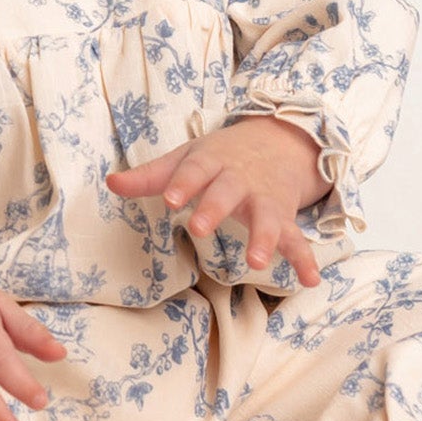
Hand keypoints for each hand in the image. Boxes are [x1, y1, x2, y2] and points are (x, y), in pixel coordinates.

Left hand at [106, 116, 330, 286]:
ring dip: (264, 238)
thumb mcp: (186, 159)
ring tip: (257, 261)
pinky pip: (296, 239)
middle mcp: (239, 180)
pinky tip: (311, 280)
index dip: (183, 183)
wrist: (277, 140)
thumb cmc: (220, 157)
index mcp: (211, 162)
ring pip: (266, 218)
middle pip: (227, 192)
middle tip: (200, 228)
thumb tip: (110, 182)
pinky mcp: (284, 217)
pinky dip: (305, 258)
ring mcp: (264, 199)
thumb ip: (151, 175)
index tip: (170, 200)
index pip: (195, 170)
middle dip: (215, 208)